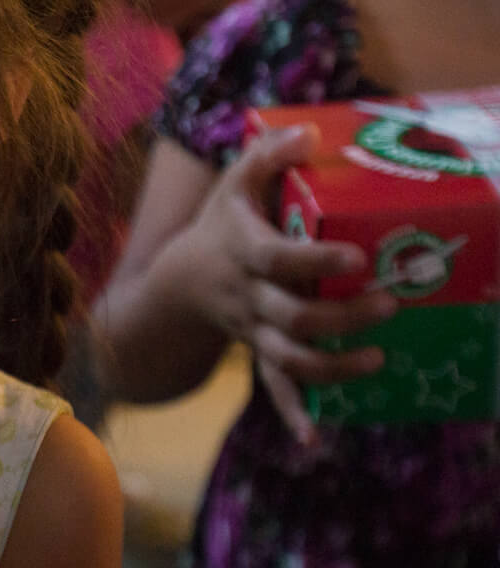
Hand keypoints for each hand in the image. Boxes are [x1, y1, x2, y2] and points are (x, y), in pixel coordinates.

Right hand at [167, 123, 396, 443]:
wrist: (176, 285)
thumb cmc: (219, 227)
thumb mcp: (231, 185)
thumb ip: (265, 155)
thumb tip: (306, 130)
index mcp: (242, 251)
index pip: (278, 259)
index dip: (315, 262)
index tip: (356, 258)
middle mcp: (248, 296)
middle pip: (292, 317)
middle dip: (341, 316)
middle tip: (390, 302)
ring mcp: (254, 330)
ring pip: (288, 359)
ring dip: (333, 366)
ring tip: (379, 359)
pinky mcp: (259, 353)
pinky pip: (274, 388)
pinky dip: (293, 413)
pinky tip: (315, 436)